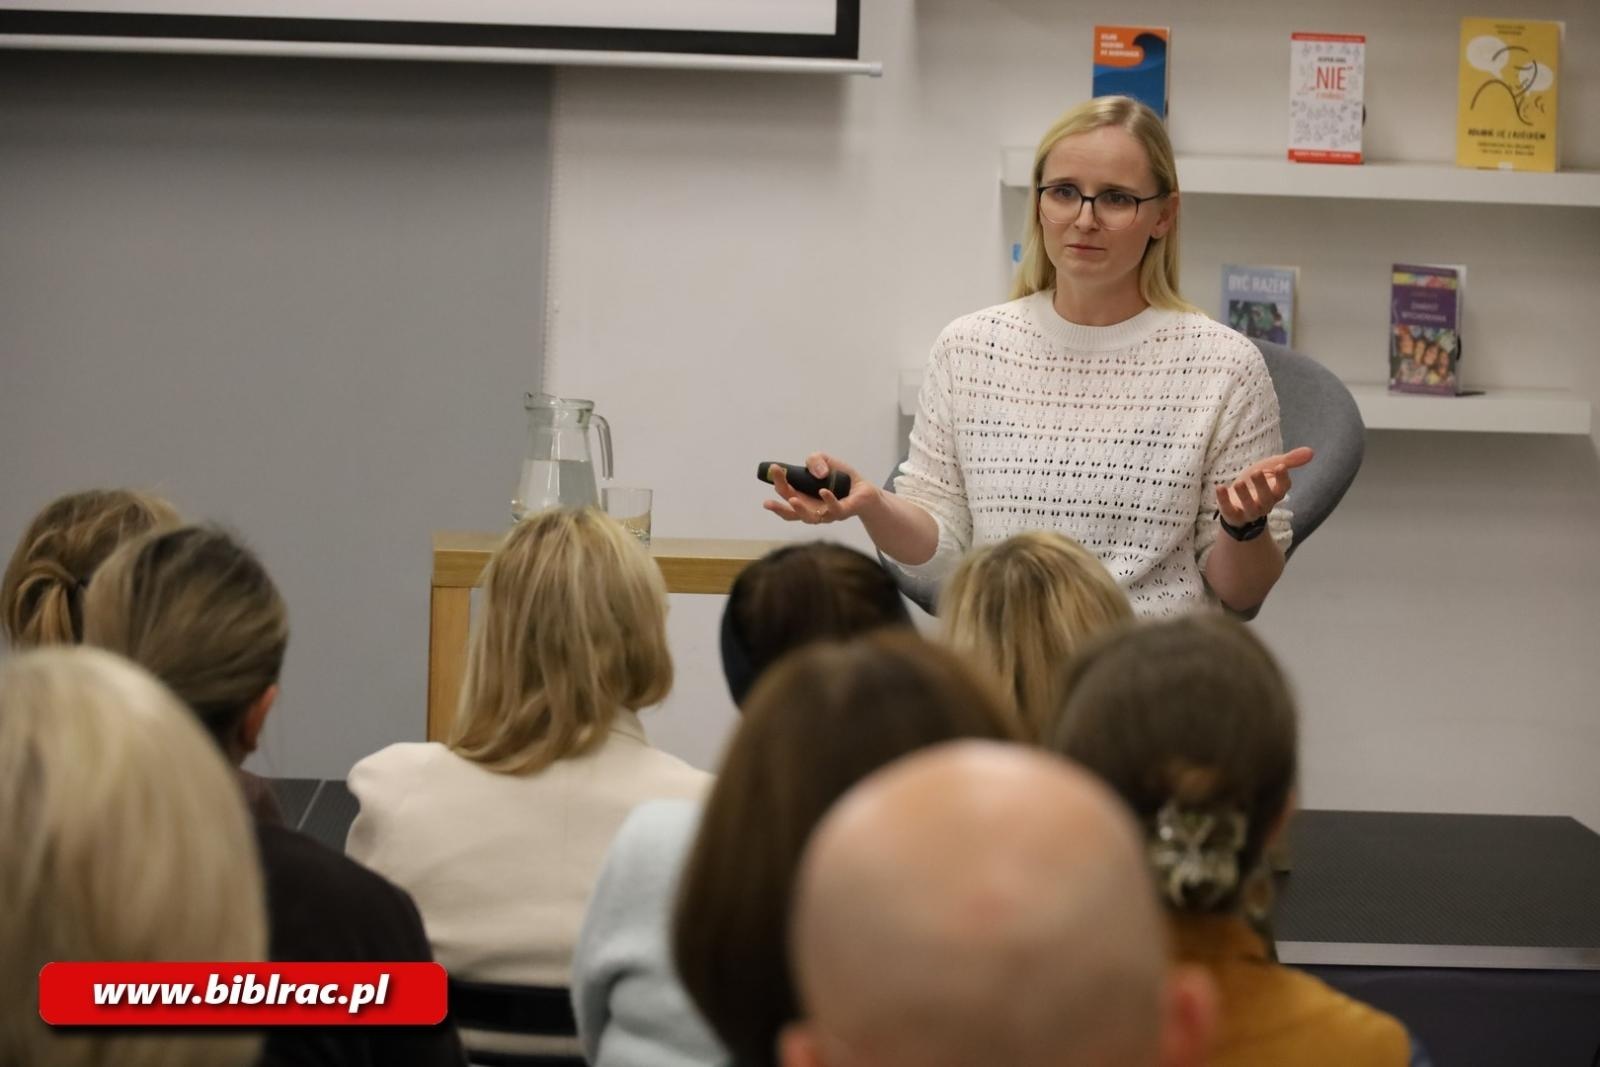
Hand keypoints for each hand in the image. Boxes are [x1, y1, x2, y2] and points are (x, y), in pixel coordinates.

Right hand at [762, 452, 877, 524]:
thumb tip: (818, 473)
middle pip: (792, 511)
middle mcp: (811, 509)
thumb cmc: (840, 478)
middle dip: (780, 505)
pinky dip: (829, 501)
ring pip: (809, 518)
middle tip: (771, 496)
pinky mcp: (843, 512)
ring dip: (799, 510)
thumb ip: (814, 460)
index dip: (778, 482)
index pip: (786, 493)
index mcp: (803, 498)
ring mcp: (826, 513)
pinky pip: (835, 510)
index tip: (775, 468)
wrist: (864, 489)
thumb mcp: (824, 461)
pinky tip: (823, 491)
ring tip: (792, 501)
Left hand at [1215, 447, 1313, 525]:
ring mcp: (1248, 511)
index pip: (1283, 487)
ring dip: (1245, 496)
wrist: (1237, 500)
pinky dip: (1223, 501)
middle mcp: (1265, 504)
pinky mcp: (1232, 515)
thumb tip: (1311, 451)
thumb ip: (1289, 461)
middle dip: (1262, 486)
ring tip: (1238, 483)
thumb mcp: (1270, 468)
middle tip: (1257, 472)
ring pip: (1250, 508)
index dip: (1282, 478)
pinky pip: (1229, 510)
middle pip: (1267, 498)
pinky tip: (1220, 488)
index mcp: (1276, 492)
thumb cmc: (1256, 482)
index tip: (1280, 466)